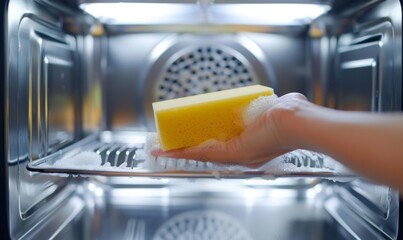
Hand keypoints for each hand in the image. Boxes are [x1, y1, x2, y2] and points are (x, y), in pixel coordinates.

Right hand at [152, 93, 309, 167]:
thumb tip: (271, 101)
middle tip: (170, 144)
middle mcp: (242, 152)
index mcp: (252, 141)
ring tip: (163, 148)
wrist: (296, 121)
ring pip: (203, 153)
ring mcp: (237, 154)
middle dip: (188, 147)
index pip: (222, 141)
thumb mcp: (274, 107)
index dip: (205, 138)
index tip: (192, 134)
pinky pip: (203, 153)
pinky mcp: (232, 153)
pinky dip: (183, 152)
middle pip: (209, 150)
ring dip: (181, 151)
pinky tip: (168, 151)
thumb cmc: (291, 113)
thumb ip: (269, 107)